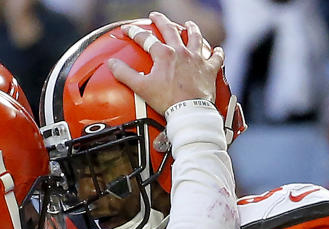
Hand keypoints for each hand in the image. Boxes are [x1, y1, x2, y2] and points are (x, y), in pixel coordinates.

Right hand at [108, 12, 223, 114]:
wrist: (190, 111)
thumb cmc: (167, 101)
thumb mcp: (141, 88)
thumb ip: (125, 74)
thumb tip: (111, 64)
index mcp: (164, 55)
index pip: (146, 38)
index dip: (134, 32)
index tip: (128, 29)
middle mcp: (182, 52)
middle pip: (170, 30)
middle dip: (161, 21)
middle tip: (155, 16)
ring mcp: (197, 59)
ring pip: (195, 37)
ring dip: (191, 29)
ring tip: (188, 25)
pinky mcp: (209, 69)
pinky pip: (216, 57)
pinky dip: (216, 52)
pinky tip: (216, 49)